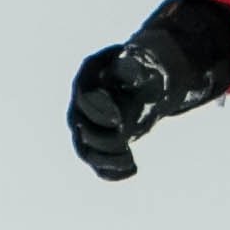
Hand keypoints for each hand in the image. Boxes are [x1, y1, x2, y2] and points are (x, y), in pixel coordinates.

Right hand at [68, 0, 229, 181]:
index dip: (100, 111)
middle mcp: (85, 100)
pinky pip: (98, 159)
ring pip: (86, 145)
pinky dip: (110, 169)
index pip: (86, 97)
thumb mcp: (148, 61)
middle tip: (127, 137)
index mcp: (92, 77)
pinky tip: (132, 169)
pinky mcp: (102, 139)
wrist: (148, 75)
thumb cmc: (147, 64)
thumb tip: (135, 71)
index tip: (123, 121)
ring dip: (106, 157)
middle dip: (101, 137)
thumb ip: (140, 65)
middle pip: (81, 124)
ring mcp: (91, 122)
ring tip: (130, 161)